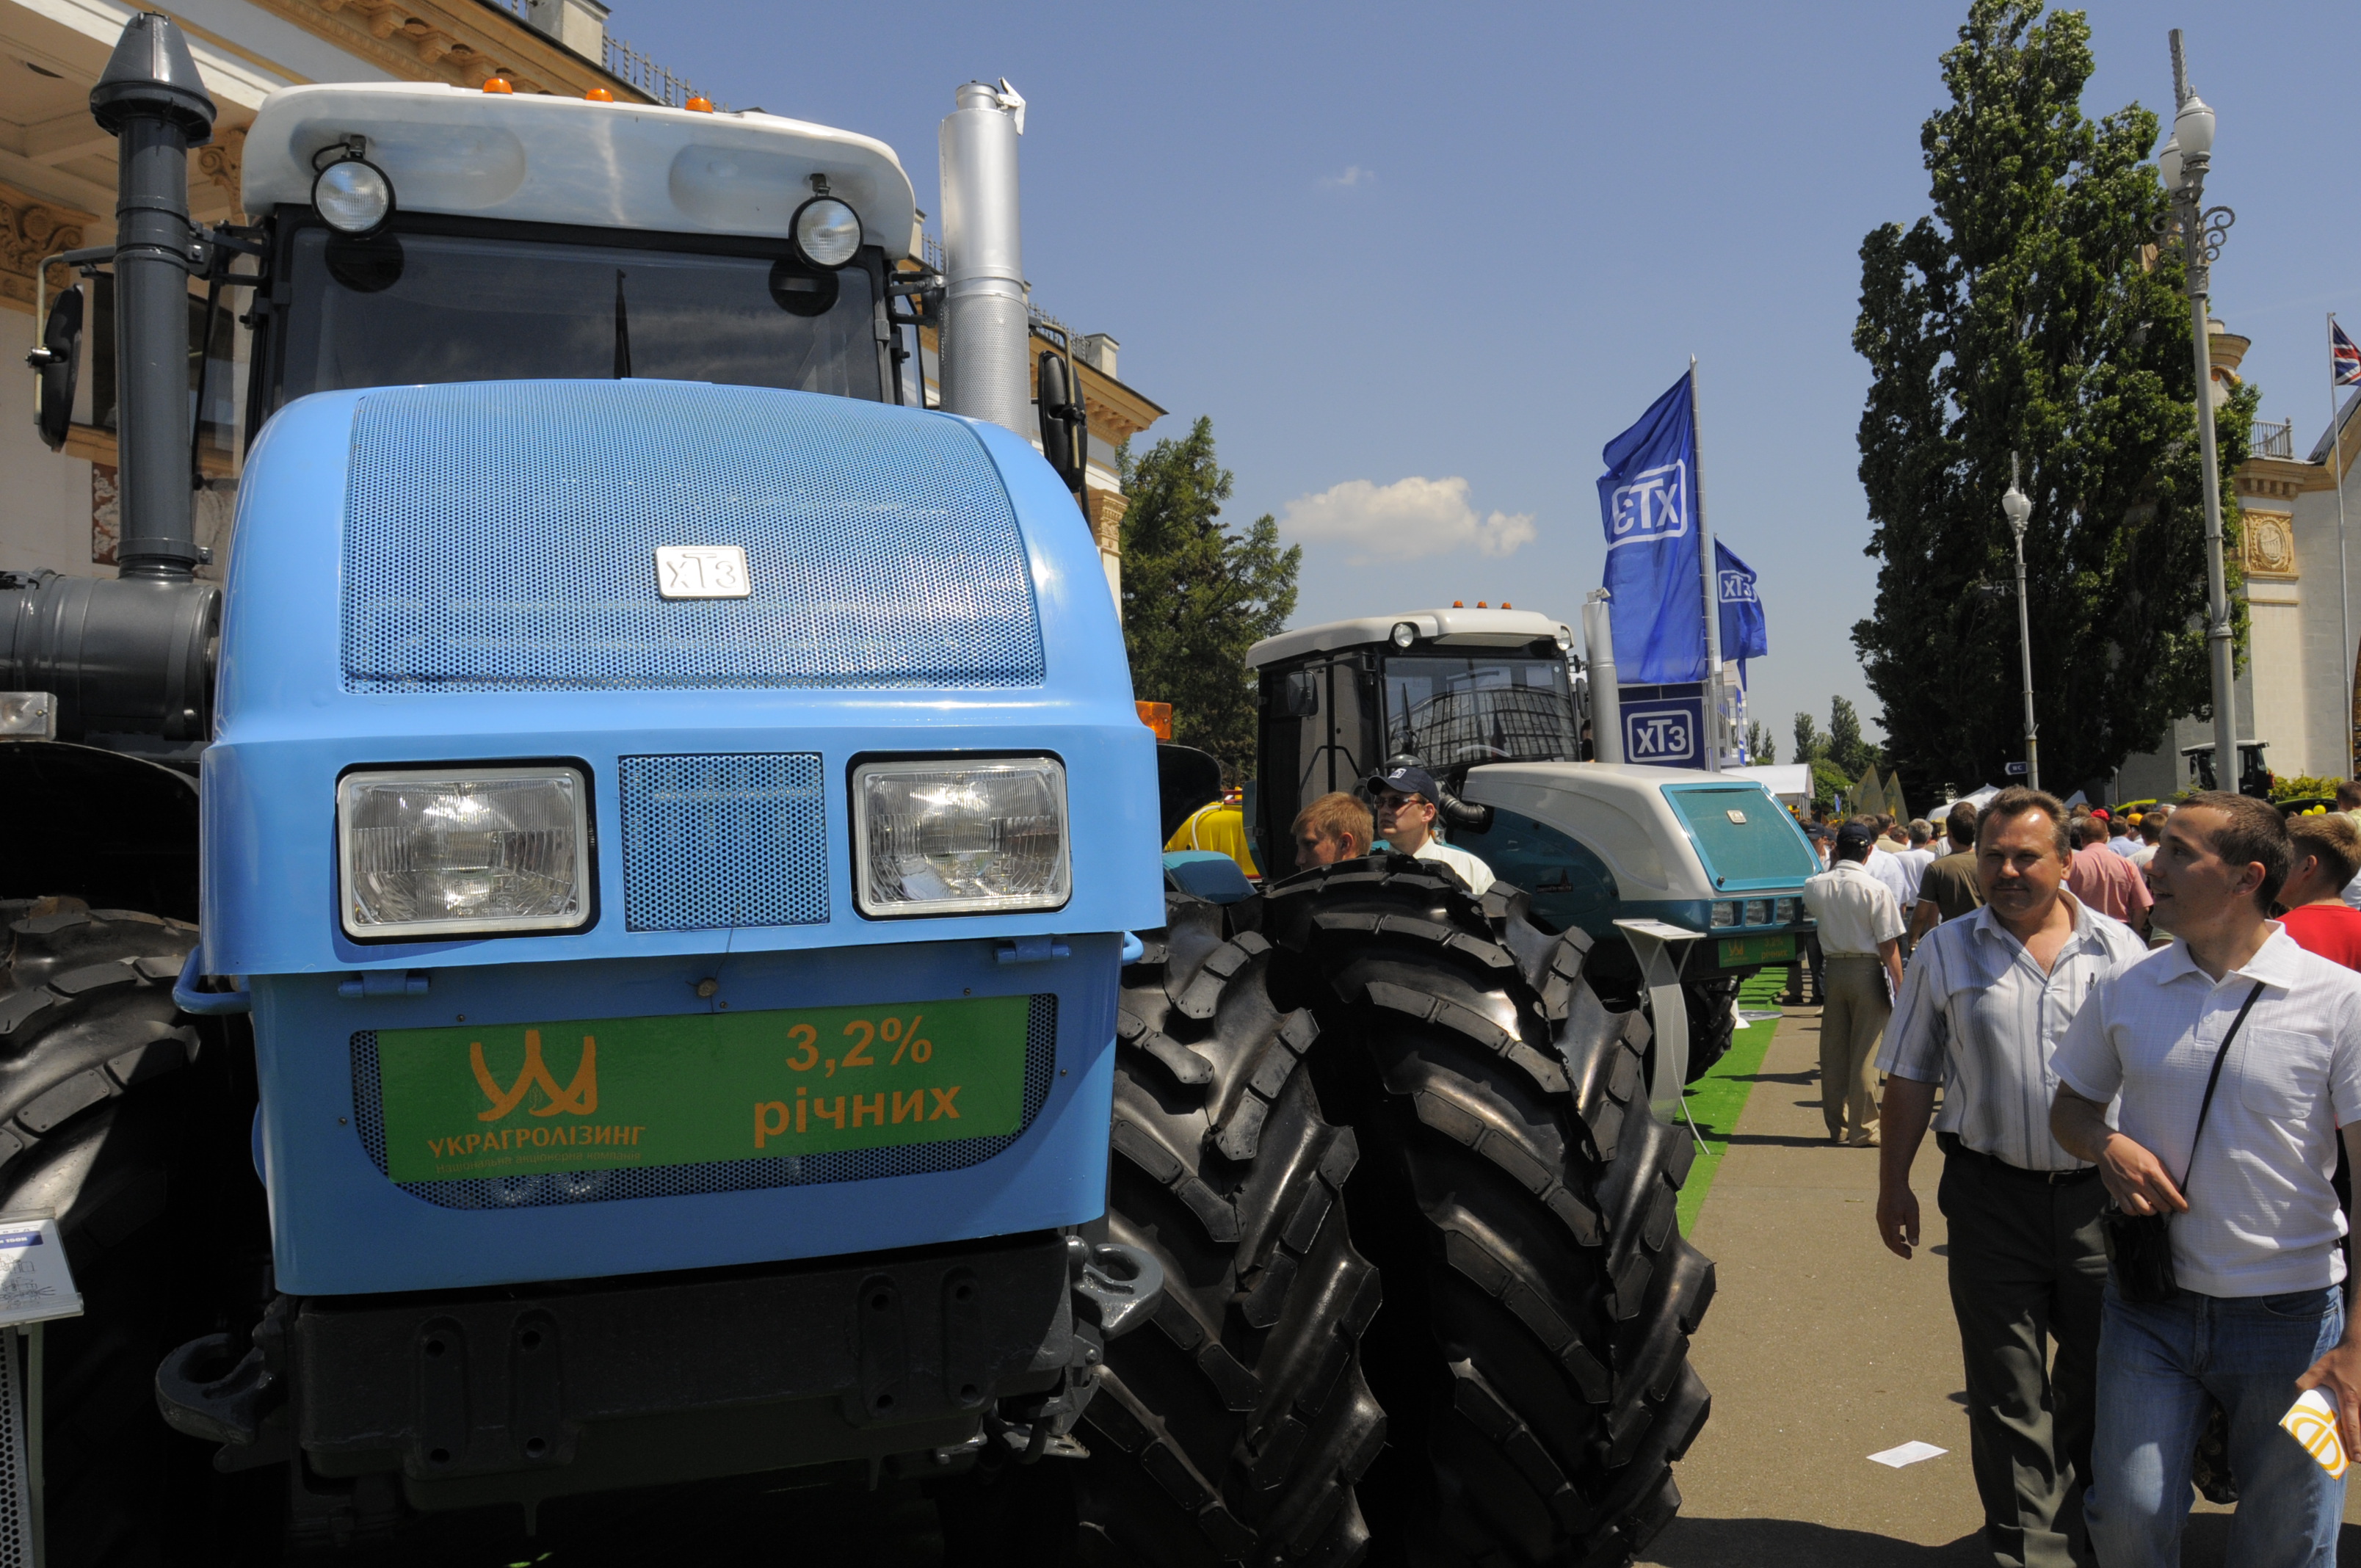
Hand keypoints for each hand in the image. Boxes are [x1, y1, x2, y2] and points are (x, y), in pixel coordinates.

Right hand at [1876, 1182, 1919, 1259]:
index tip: (1910, 1256)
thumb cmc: (1904, 1197)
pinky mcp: (1881, 1214)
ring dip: (1895, 1243)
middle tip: (1909, 1254)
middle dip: (1898, 1250)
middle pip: (1888, 1242)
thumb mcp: (1912, 1214)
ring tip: (1906, 1246)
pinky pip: (1885, 1230)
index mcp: (1889, 1224)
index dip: (1901, 1251)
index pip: (1894, 1243)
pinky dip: (1892, 1236)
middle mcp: (1882, 1222)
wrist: (1892, 1182)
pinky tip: (1901, 1236)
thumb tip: (1914, 1244)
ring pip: (1886, 1236)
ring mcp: (1880, 1218)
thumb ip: (1913, 1229)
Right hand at [2097, 1132, 2186, 1217]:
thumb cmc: (2132, 1151)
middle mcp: (2139, 1181)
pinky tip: (2139, 1206)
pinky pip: (2128, 1209)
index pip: (2170, 1193)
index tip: (2185, 1209)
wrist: (2107, 1147)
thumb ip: (2165, 1175)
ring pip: (2144, 1210)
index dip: (2180, 1204)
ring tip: (2154, 1206)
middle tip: (2168, 1206)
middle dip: (2168, 1208)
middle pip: (2160, 1204)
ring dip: (2153, 1211)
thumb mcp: (2153, 1159)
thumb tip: (2176, 1191)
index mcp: (2151, 1171)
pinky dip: (2136, 1211)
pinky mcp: (2116, 1191)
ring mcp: (2127, 1187)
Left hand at [2296, 1337, 2360, 1458]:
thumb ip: (2304, 1384)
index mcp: (2350, 1398)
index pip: (2352, 1427)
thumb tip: (2297, 1398)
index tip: (2357, 1458)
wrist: (2359, 1345)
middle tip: (2358, 1458)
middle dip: (2360, 1444)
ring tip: (2358, 1448)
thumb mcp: (2317, 1369)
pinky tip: (2358, 1426)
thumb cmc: (2339, 1359)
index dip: (2355, 1444)